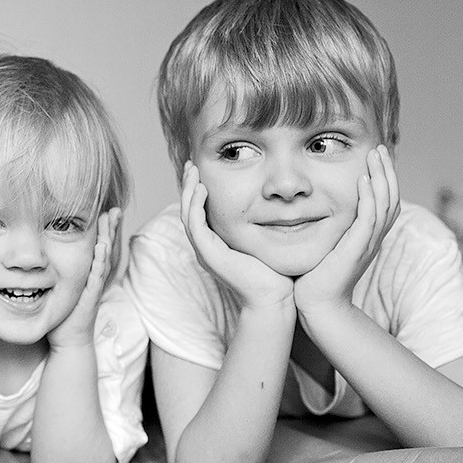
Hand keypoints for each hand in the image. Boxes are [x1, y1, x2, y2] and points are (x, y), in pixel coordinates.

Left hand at [47, 207, 120, 349]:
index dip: (104, 231)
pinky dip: (100, 261)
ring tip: (113, 219)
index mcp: (89, 274)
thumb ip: (55, 271)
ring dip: (109, 238)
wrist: (67, 340)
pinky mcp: (90, 297)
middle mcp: (95, 278)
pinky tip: (101, 246)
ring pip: (105, 258)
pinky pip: (97, 276)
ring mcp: (94, 287)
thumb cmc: (61, 314)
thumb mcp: (59, 287)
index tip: (105, 210)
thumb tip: (40, 256)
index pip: (99, 248)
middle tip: (115, 209)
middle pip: (107, 249)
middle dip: (112, 229)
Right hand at [180, 161, 293, 311]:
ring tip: (192, 171)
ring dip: (188, 191)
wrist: (274, 297)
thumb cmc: (275, 272)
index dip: (197, 190)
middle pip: (188, 210)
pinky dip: (195, 205)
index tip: (202, 170)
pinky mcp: (209, 254)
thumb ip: (262, 222)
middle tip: (191, 164)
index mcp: (216, 243)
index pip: (199, 212)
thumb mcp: (265, 240)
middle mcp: (206, 247)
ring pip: (187, 215)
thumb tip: (275, 201)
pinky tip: (201, 189)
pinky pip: (195, 225)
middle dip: (188, 185)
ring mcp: (205, 251)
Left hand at [294, 145, 400, 315]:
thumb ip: (325, 227)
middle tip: (381, 149)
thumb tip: (309, 207)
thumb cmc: (314, 277)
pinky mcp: (356, 250)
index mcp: (366, 236)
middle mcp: (372, 238)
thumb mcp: (324, 245)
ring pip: (385, 205)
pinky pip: (369, 220)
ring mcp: (367, 244)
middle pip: (391, 198)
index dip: (383, 179)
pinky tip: (364, 181)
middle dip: (387, 171)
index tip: (375, 157)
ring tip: (376, 156)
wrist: (318, 306)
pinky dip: (370, 199)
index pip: (384, 201)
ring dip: (382, 178)